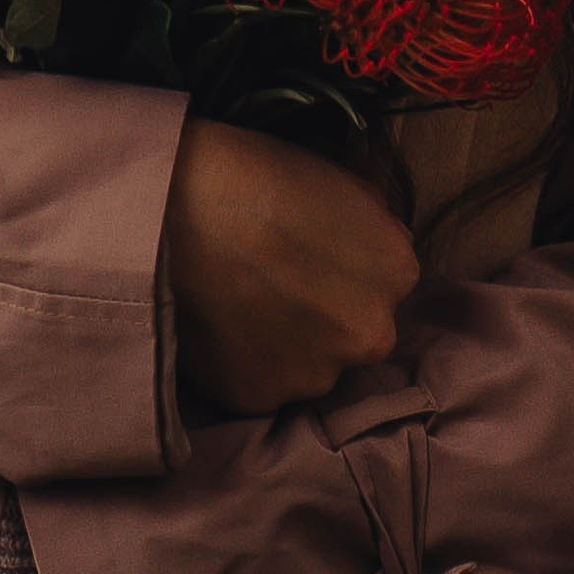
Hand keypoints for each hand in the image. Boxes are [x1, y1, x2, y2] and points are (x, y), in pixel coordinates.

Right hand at [162, 118, 418, 416]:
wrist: (178, 207)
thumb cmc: (256, 174)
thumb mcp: (341, 180)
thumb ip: (372, 225)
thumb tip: (369, 245)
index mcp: (396, 273)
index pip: (384, 280)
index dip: (345, 267)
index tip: (311, 254)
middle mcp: (370, 334)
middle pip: (353, 330)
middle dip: (323, 312)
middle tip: (275, 279)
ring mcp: (315, 374)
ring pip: (308, 364)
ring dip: (285, 342)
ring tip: (241, 300)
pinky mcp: (261, 399)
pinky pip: (260, 383)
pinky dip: (244, 362)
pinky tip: (221, 324)